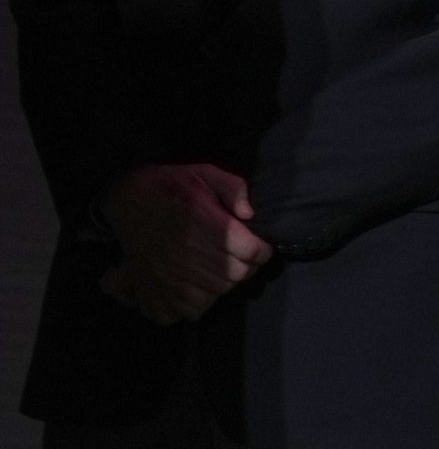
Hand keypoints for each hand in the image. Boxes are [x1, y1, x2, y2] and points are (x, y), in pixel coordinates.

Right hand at [97, 163, 273, 324]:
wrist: (127, 198)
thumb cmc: (172, 186)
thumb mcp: (207, 173)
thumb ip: (235, 190)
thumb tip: (250, 215)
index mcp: (210, 228)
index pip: (253, 253)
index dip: (262, 250)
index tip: (257, 246)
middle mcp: (192, 258)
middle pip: (237, 276)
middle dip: (244, 266)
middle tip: (236, 256)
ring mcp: (170, 280)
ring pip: (213, 297)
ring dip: (219, 286)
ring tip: (214, 270)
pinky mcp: (151, 292)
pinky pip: (180, 313)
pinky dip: (189, 305)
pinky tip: (191, 287)